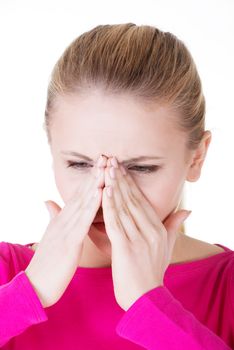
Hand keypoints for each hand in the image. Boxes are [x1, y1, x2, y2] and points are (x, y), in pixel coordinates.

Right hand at [25, 161, 102, 307]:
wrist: (36, 286)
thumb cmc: (48, 263)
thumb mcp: (52, 236)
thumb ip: (53, 217)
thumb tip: (49, 201)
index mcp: (63, 220)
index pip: (79, 195)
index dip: (90, 179)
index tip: (101, 164)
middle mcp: (64, 220)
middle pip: (82, 194)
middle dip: (94, 175)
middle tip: (106, 156)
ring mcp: (66, 230)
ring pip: (83, 202)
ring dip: (95, 184)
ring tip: (105, 167)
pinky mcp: (69, 242)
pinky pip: (83, 221)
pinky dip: (92, 205)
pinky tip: (101, 193)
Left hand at [101, 156, 190, 310]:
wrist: (146, 299)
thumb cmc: (153, 272)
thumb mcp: (167, 247)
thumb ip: (174, 226)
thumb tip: (187, 210)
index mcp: (157, 229)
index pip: (142, 200)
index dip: (131, 183)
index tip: (121, 167)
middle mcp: (150, 230)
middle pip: (133, 199)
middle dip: (121, 178)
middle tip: (111, 160)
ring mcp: (138, 239)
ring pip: (124, 207)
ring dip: (114, 187)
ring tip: (107, 169)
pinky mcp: (125, 248)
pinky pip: (116, 223)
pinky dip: (109, 206)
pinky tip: (104, 192)